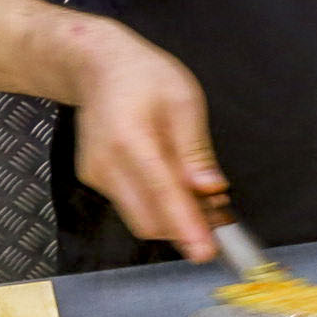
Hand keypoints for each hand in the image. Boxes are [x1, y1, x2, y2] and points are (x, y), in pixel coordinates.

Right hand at [66, 21, 224, 261]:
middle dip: (186, 229)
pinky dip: (158, 208)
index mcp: (130, 137)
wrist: (97, 67)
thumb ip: (196, 150)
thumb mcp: (183, 99)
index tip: (206, 250)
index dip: (186, 225)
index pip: (161, 192)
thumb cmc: (143, 76)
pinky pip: (133, 207)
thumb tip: (211, 189)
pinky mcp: (95, 181)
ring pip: (141, 219)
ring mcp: (96, 175)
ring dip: (174, 221)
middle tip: (221, 222)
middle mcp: (106, 162)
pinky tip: (176, 190)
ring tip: (203, 202)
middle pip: (149, 219)